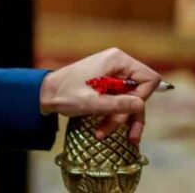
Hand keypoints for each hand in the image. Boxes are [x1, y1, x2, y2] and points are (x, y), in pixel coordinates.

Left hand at [39, 48, 161, 143]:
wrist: (44, 94)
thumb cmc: (65, 94)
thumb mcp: (93, 102)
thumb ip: (119, 104)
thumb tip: (141, 105)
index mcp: (117, 60)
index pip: (150, 79)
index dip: (142, 97)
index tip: (126, 109)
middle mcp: (118, 65)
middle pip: (140, 93)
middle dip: (128, 114)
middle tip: (124, 134)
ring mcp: (113, 75)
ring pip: (130, 102)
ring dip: (120, 119)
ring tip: (104, 133)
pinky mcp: (108, 86)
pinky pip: (120, 102)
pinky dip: (114, 116)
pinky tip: (103, 130)